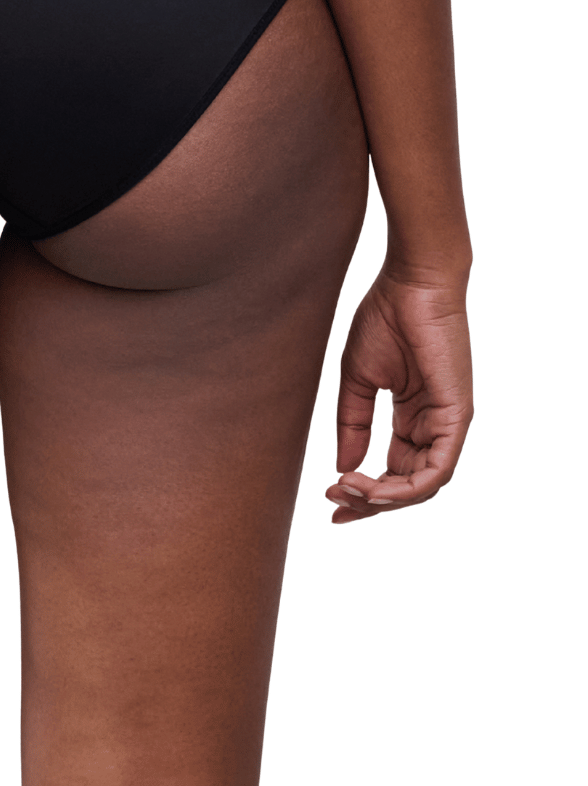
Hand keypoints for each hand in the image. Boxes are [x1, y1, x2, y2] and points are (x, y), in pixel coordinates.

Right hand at [327, 267, 471, 522]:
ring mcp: (448, 423)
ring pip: (423, 486)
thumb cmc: (385, 318)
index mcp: (412, 417)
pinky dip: (407, 487)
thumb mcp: (357, 379)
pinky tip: (374, 487)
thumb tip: (343, 467)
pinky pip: (439, 469)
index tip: (328, 495)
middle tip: (333, 499)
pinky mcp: (457, 416)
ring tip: (348, 489)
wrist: (410, 283)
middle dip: (369, 502)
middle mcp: (433, 426)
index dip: (363, 491)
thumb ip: (352, 424)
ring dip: (383, 499)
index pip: (393, 471)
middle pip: (407, 486)